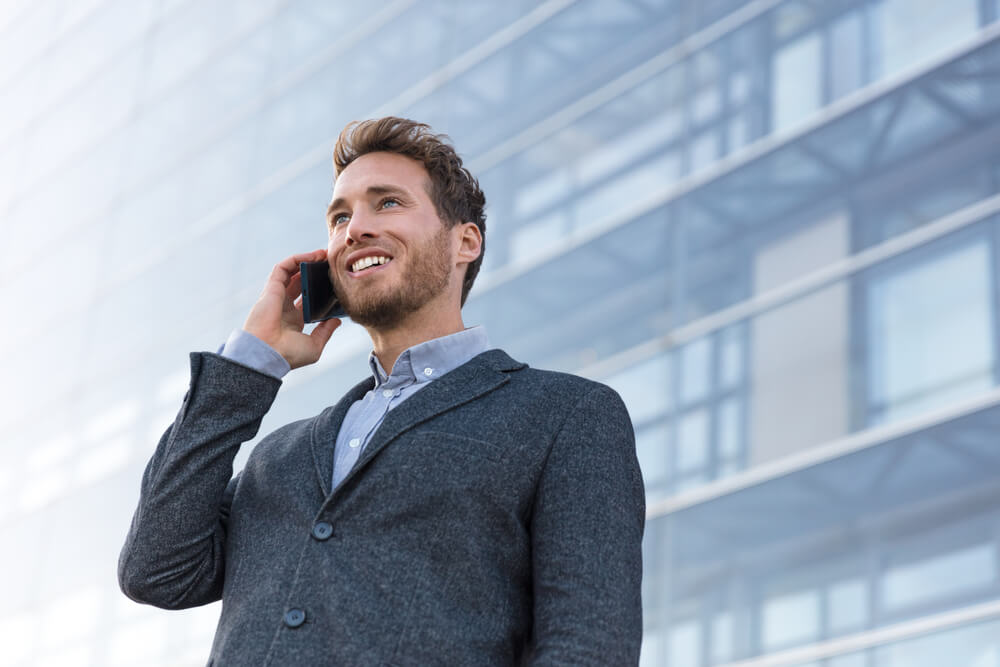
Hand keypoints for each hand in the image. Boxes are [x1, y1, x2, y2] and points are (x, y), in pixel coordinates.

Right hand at [243, 250, 341, 369]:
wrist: (268, 354)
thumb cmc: (288, 355)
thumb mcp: (314, 346)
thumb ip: (325, 332)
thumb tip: (337, 320)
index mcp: (293, 320)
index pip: (307, 299)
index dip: (320, 289)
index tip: (335, 282)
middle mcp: (284, 306)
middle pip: (300, 282)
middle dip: (315, 272)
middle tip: (331, 263)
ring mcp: (277, 296)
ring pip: (291, 272)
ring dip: (307, 261)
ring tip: (324, 254)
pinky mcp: (271, 288)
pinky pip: (283, 267)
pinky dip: (297, 259)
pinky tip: (313, 256)